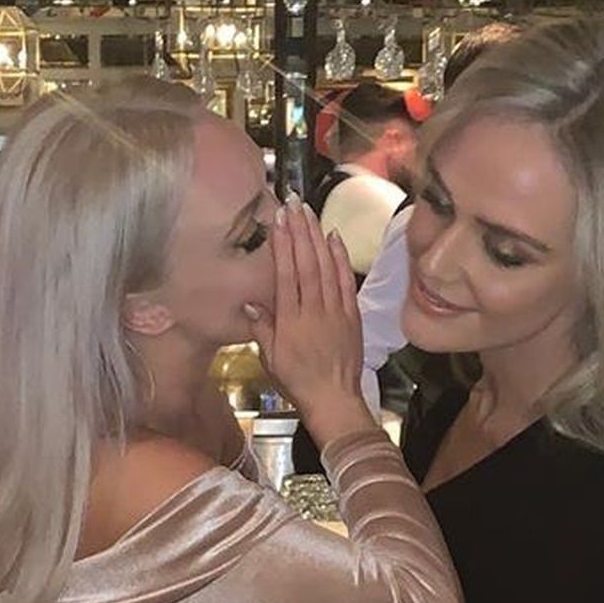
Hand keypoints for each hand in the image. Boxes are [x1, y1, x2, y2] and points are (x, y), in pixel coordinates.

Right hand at [244, 198, 374, 448]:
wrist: (334, 399)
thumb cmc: (298, 382)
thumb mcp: (270, 359)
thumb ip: (262, 329)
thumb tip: (251, 304)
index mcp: (290, 321)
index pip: (286, 274)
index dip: (283, 244)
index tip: (279, 220)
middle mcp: (314, 310)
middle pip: (307, 263)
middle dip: (300, 230)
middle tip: (294, 203)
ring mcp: (335, 311)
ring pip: (326, 267)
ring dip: (317, 237)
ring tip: (310, 213)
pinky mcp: (352, 315)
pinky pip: (346, 281)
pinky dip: (341, 258)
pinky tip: (334, 238)